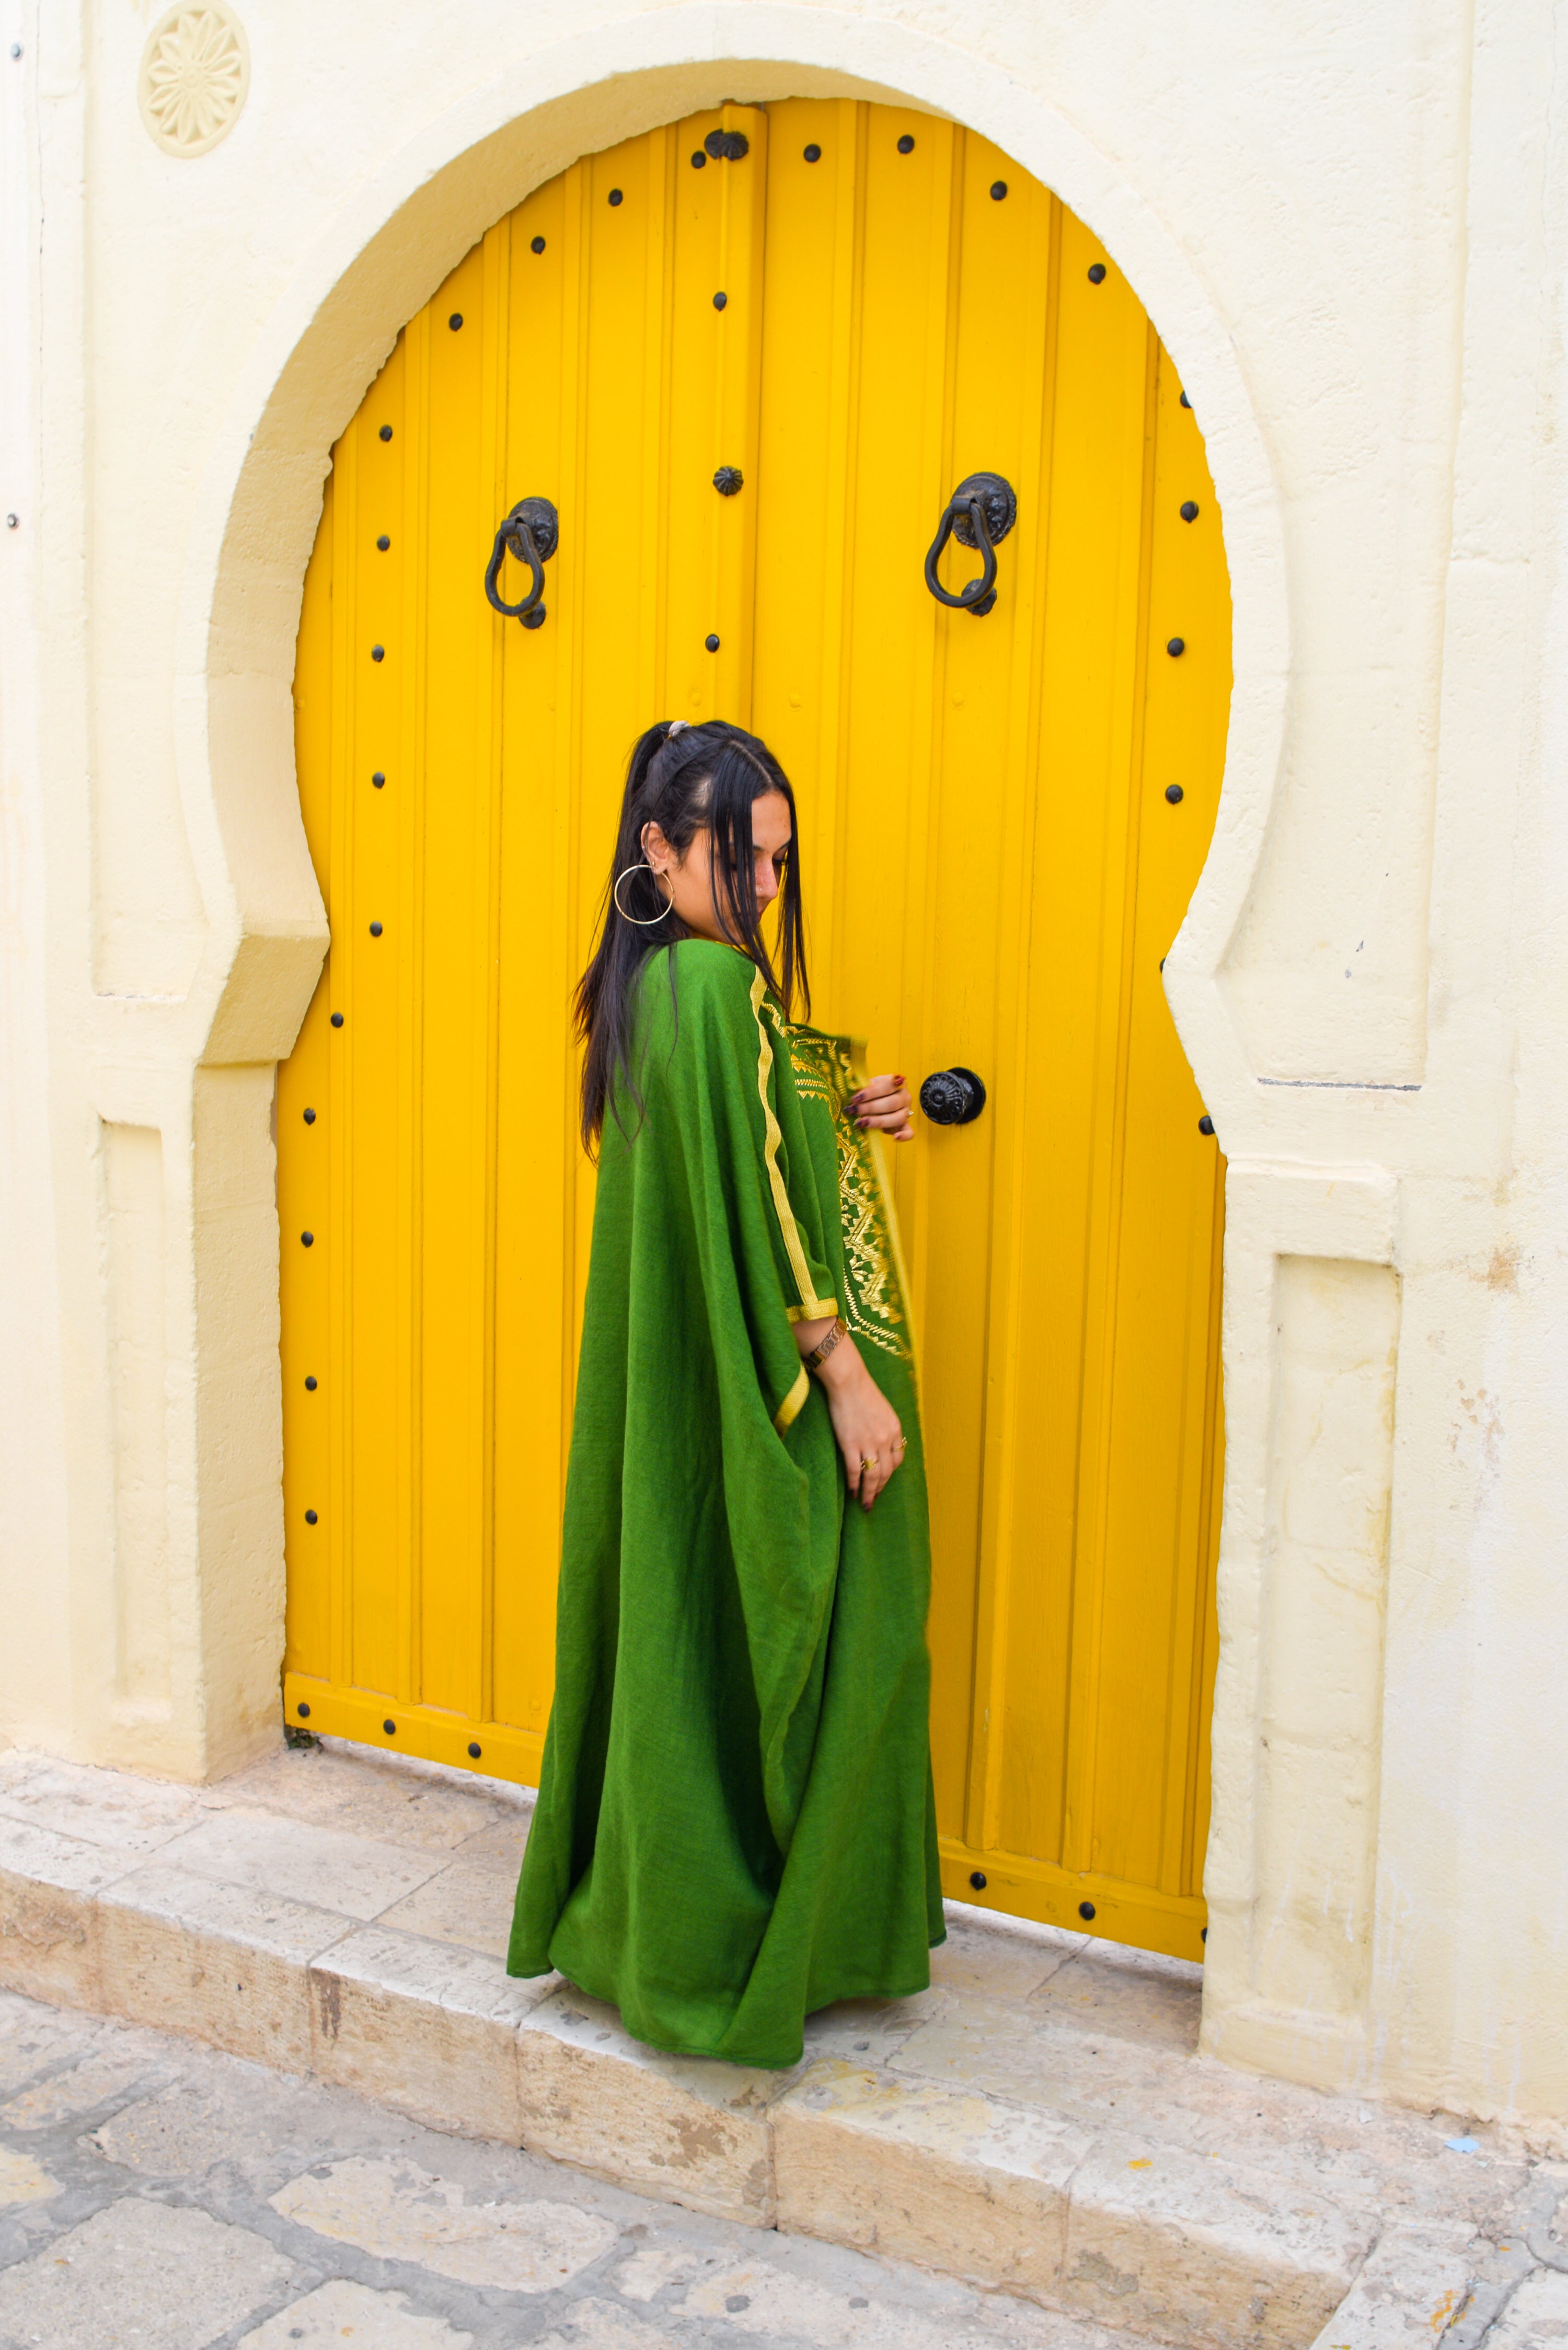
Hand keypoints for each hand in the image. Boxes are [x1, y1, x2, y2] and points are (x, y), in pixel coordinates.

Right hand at [812, 1335, 905, 1509]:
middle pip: (886, 1472)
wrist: (848, 1381)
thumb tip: (880, 1441)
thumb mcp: (883, 1409)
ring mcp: (868, 1443)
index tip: (883, 1481)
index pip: (897, 1460)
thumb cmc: (862, 1391)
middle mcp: (885, 1439)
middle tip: (873, 1501)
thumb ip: (884, 1427)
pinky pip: (855, 1471)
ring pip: (872, 1476)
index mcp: (894, 1429)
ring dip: (869, 1493)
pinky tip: (852, 1492)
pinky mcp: (851, 1444)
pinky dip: (854, 1484)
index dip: (890, 1473)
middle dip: (880, 1489)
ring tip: (865, 1504)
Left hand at [847, 1072, 912, 1142]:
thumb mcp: (869, 1086)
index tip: (855, 1098)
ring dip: (878, 1121)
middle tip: (853, 1111)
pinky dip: (904, 1136)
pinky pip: (909, 1132)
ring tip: (861, 1123)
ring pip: (897, 1118)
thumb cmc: (873, 1093)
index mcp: (896, 1083)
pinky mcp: (905, 1126)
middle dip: (870, 1108)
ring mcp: (906, 1112)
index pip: (887, 1086)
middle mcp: (904, 1097)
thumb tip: (851, 1091)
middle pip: (891, 1103)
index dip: (871, 1092)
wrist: (880, 1102)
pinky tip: (895, 1137)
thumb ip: (863, 1088)